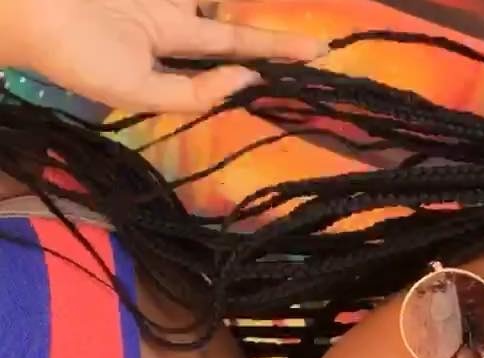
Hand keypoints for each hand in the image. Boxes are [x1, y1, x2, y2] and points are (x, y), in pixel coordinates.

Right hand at [8, 0, 327, 112]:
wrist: (21, 7)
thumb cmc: (74, 54)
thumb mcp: (137, 90)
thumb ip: (191, 92)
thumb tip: (247, 81)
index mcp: (170, 46)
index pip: (233, 49)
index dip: (274, 50)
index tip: (319, 52)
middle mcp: (172, 10)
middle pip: (234, 14)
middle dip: (275, 27)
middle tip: (323, 37)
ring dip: (241, 2)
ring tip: (306, 21)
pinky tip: (233, 0)